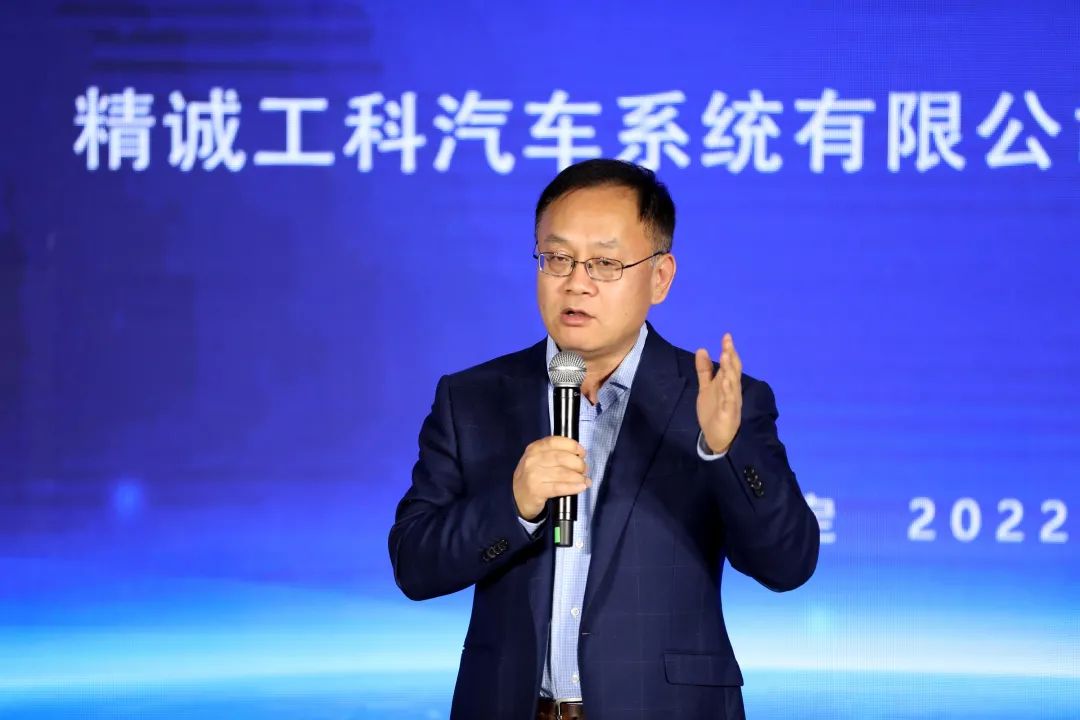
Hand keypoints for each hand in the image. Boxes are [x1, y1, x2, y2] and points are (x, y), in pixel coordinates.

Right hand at [512, 436, 590, 520]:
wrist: (517, 498)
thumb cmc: (533, 476)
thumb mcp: (538, 460)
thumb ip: (554, 454)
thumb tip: (579, 455)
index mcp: (534, 448)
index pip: (555, 441)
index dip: (572, 446)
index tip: (582, 453)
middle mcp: (532, 460)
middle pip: (562, 458)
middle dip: (578, 464)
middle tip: (584, 470)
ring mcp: (533, 475)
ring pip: (562, 473)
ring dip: (578, 477)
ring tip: (585, 480)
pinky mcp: (536, 490)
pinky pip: (559, 487)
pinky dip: (573, 487)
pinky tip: (581, 487)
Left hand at [694, 333, 742, 454]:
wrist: (716, 437)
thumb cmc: (713, 410)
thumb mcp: (706, 388)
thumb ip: (704, 370)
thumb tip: (702, 349)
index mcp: (727, 383)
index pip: (729, 364)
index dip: (729, 350)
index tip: (726, 336)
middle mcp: (732, 390)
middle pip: (733, 371)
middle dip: (730, 356)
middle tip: (727, 343)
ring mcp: (731, 401)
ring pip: (733, 383)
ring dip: (730, 370)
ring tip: (726, 356)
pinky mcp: (729, 413)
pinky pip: (729, 401)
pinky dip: (728, 391)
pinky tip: (725, 381)